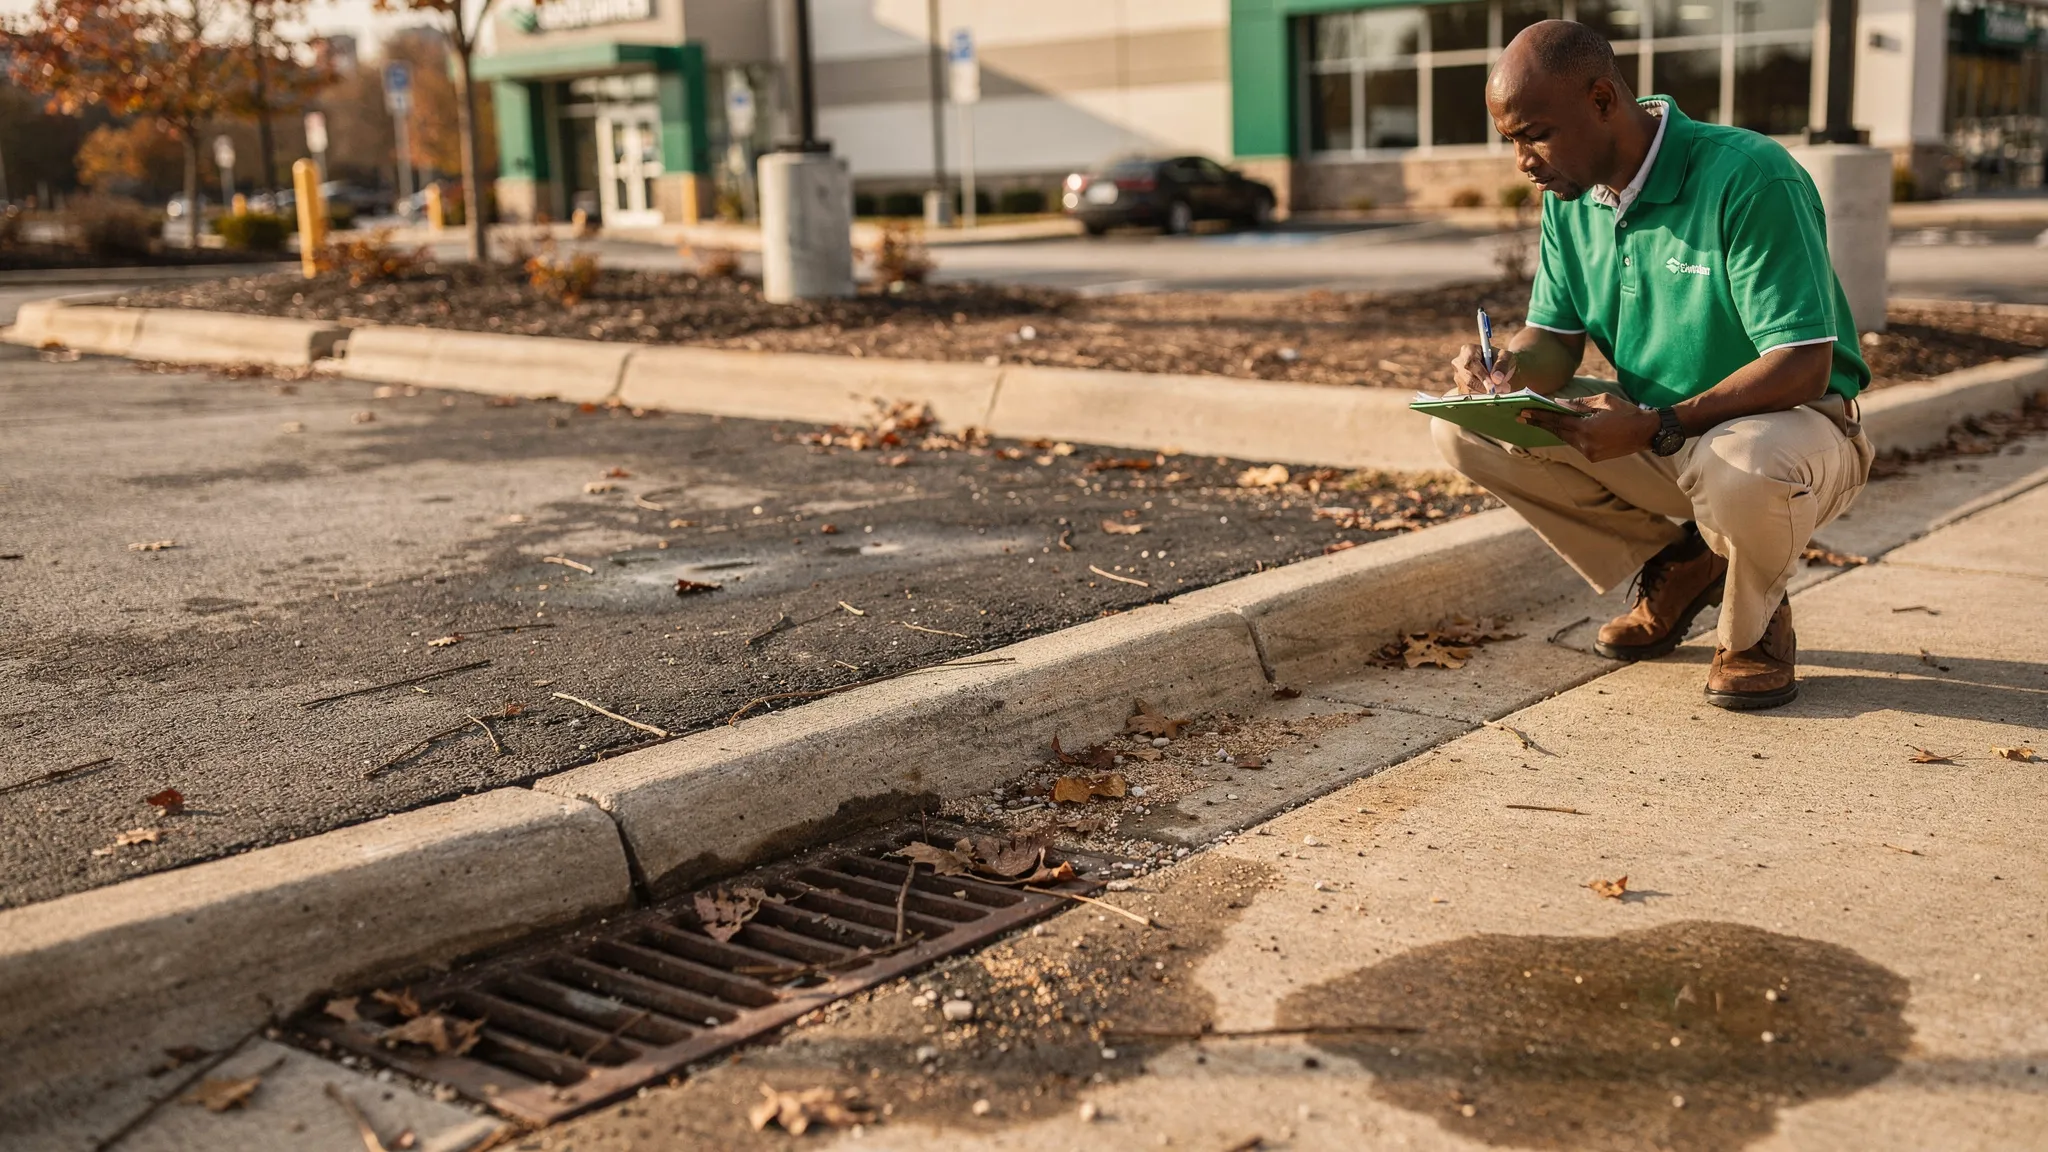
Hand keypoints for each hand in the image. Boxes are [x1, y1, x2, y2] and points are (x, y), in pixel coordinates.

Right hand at [1449, 344, 1517, 394]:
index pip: (1470, 364)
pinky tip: (1492, 393)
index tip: (1493, 385)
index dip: (1481, 375)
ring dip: (1485, 393)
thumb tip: (1496, 379)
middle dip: (1485, 387)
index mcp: (1468, 350)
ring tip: (1501, 389)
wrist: (1498, 368)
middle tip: (1502, 389)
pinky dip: (1482, 397)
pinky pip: (1469, 397)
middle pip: (1468, 379)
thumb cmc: (1501, 360)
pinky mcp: (1460, 388)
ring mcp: (1458, 377)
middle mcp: (1458, 363)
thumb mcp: (1506, 358)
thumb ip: (1503, 366)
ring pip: (1469, 390)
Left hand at [1518, 392, 1659, 461]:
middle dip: (1541, 423)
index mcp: (1587, 429)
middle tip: (1523, 417)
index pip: (1557, 421)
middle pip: (1557, 432)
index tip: (1524, 412)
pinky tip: (1560, 429)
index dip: (1539, 416)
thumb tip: (1559, 404)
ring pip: (1566, 439)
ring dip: (1554, 430)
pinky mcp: (1594, 457)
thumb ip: (1580, 404)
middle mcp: (1585, 444)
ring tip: (1538, 421)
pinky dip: (1568, 436)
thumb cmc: (1627, 412)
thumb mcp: (1603, 401)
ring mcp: (1589, 453)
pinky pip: (1576, 445)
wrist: (1647, 432)